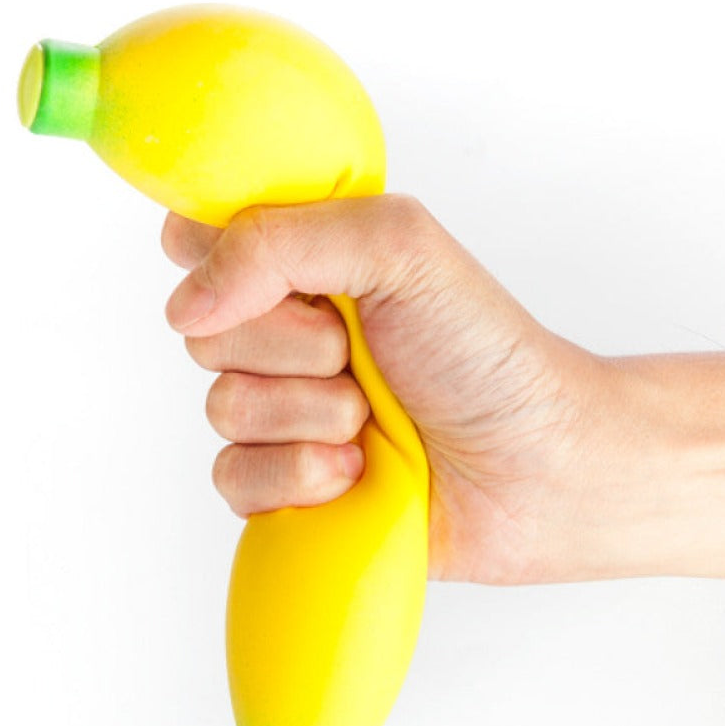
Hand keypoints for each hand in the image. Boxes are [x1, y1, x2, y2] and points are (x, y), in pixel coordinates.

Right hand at [161, 195, 617, 583]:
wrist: (536, 469)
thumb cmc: (486, 356)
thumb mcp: (400, 250)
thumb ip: (283, 241)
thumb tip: (187, 301)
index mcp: (308, 265)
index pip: (200, 240)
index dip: (219, 260)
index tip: (285, 281)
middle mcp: (288, 335)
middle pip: (203, 329)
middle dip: (292, 346)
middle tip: (360, 354)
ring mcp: (286, 413)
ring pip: (222, 407)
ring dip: (308, 414)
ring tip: (372, 421)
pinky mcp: (286, 485)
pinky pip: (234, 479)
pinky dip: (301, 476)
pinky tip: (357, 474)